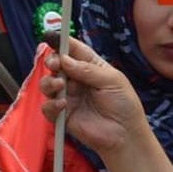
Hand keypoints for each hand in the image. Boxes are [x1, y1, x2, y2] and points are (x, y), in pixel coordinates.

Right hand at [41, 37, 149, 155]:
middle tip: (55, 64)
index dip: (62, 42)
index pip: (73, 50)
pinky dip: (51, 104)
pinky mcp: (63, 115)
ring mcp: (69, 97)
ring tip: (59, 85)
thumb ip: (88, 70)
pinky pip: (48, 107)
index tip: (52, 36)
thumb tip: (65, 60)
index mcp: (91, 67)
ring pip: (48, 84)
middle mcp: (77, 80)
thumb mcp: (112, 81)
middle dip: (52, 61)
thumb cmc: (124, 105)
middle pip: (57, 64)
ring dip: (49, 82)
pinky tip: (63, 104)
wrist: (124, 135)